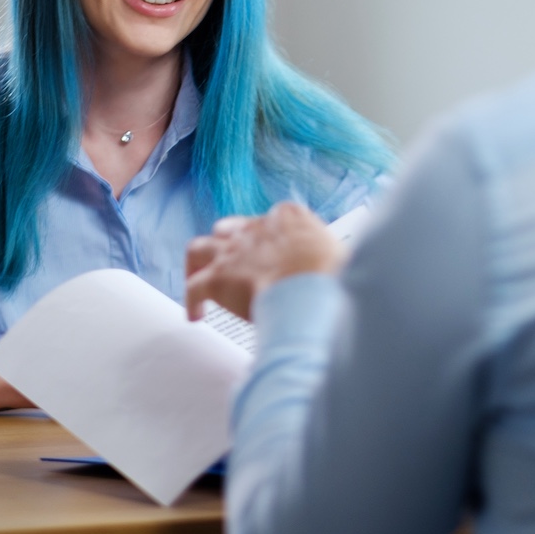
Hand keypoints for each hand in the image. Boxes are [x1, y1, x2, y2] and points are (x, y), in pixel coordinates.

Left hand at [185, 202, 344, 320]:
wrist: (311, 290)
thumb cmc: (334, 277)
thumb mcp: (343, 256)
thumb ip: (334, 258)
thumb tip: (343, 272)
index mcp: (289, 217)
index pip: (269, 222)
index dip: (265, 241)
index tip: (268, 255)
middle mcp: (256, 228)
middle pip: (229, 229)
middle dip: (226, 246)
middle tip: (229, 265)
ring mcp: (233, 250)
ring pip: (199, 248)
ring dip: (196, 265)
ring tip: (196, 282)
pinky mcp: (217, 277)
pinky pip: (193, 287)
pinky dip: (191, 301)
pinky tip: (195, 316)